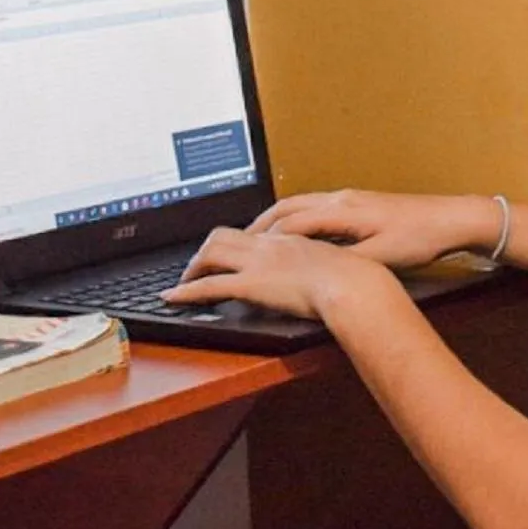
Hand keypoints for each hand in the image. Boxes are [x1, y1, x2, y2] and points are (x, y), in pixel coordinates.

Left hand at [161, 226, 387, 319]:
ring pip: (210, 253)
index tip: (229, 251)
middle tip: (199, 265)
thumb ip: (322, 264)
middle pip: (223, 235)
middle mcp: (268, 245)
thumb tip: (322, 274)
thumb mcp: (337, 263)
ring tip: (184, 281)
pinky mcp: (250, 285)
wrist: (353, 284)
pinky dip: (185, 291)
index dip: (235, 240)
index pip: (252, 231)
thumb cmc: (355, 278)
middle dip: (205, 249)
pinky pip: (208, 286)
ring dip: (193, 266)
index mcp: (289, 238)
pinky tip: (172, 297)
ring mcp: (257, 263)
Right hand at [244, 189, 496, 269]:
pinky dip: (296, 217)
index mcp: (343, 211)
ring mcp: (350, 198)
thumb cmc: (418, 239)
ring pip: (302, 203)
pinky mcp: (359, 203)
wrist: (450, 219)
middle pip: (290, 207)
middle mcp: (341, 199)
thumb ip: (346, 261)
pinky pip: (315, 207)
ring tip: (257, 236)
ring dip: (277, 218)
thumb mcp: (381, 257)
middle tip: (237, 242)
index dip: (266, 240)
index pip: (293, 223)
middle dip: (262, 223)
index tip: (244, 253)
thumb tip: (313, 268)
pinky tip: (295, 233)